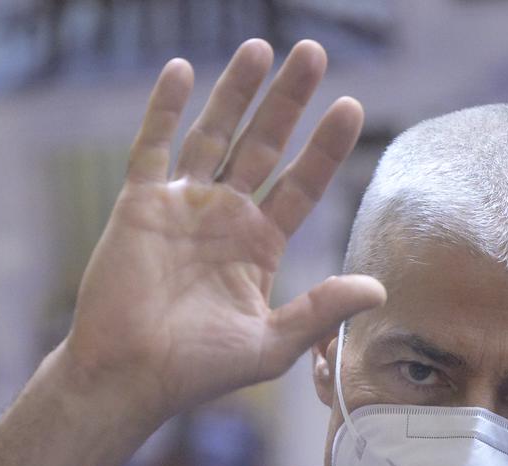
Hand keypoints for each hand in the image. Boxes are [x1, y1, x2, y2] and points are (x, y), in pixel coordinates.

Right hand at [62, 39, 385, 418]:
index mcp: (259, 246)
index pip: (301, 184)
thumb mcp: (272, 344)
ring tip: (262, 47)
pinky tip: (182, 70)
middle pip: (263, 146)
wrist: (129, 376)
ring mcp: (181, 206)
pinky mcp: (139, 204)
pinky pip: (153, 147)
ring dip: (236, 92)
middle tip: (313, 54)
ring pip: (214, 134)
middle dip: (288, 101)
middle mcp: (224, 218)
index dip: (324, 147)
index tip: (349, 107)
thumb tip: (379, 289)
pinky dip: (164, 110)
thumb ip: (322, 310)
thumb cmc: (198, 371)